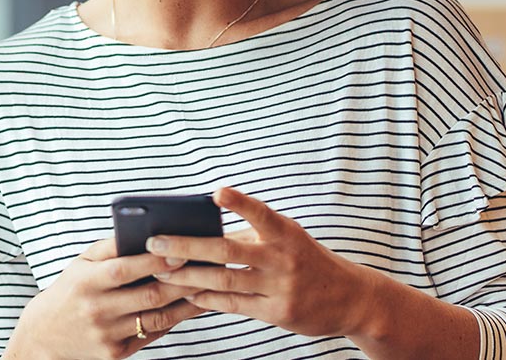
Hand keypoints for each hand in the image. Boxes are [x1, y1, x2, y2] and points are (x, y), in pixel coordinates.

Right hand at [6, 238, 207, 359]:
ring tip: (207, 287)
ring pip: (157, 318)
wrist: (45, 336)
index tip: (180, 251)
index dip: (154, 261)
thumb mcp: (80, 264)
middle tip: (207, 268)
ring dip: (186, 303)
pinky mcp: (117, 354)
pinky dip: (174, 320)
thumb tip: (144, 230)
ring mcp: (108, 335)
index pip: (124, 269)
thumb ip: (109, 247)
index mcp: (86, 282)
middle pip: (149, 295)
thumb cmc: (69, 291)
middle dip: (182, 281)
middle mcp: (97, 310)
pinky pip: (153, 335)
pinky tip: (190, 307)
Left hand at [146, 187, 384, 337]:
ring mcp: (280, 287)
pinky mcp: (277, 312)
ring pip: (224, 280)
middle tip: (155, 242)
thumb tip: (202, 231)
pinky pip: (234, 304)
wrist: (351, 298)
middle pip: (227, 250)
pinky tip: (187, 292)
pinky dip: (207, 298)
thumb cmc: (307, 260)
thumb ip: (252, 234)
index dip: (239, 203)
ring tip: (161, 271)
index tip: (217, 192)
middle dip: (187, 246)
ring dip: (188, 276)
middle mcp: (283, 258)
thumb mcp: (288, 239)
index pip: (261, 213)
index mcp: (285, 233)